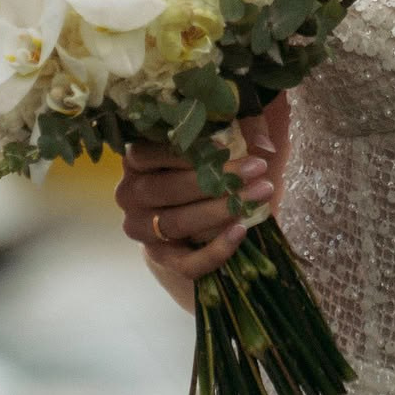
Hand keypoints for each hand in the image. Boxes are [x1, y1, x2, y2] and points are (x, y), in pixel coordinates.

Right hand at [116, 98, 289, 283]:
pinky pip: (185, 262)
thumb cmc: (202, 167)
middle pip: (168, 189)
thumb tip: (264, 144)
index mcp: (136, 161)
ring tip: (260, 194)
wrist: (190, 216)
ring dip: (221, 210)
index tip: (226, 146)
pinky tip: (241, 231)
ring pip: (177, 223)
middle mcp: (130, 195)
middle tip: (258, 169)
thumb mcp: (216, 142)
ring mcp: (142, 229)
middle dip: (216, 179)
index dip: (187, 151)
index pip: (149, 153)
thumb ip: (240, 131)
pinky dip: (215, 250)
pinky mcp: (161, 258)